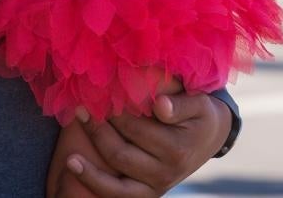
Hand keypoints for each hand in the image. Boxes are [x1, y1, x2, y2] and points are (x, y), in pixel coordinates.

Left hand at [65, 83, 230, 196]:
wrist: (210, 138)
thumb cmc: (200, 114)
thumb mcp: (200, 105)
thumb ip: (181, 105)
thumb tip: (159, 105)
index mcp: (177, 149)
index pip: (137, 130)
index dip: (115, 113)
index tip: (99, 94)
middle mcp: (165, 172)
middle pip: (121, 152)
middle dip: (98, 128)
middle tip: (82, 106)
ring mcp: (155, 186)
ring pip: (114, 175)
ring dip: (89, 151)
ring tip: (75, 125)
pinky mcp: (147, 194)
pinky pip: (116, 193)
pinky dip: (92, 180)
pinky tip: (72, 164)